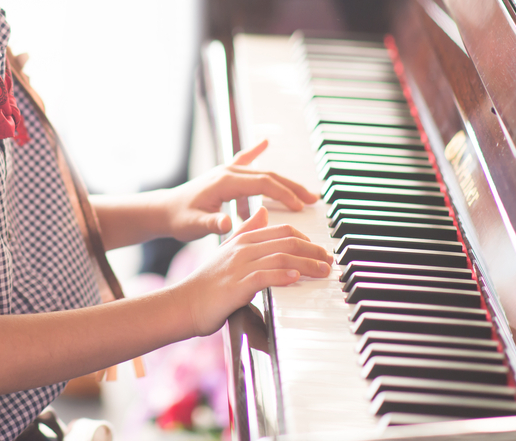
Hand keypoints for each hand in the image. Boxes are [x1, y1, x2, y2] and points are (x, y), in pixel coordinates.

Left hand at [161, 140, 318, 241]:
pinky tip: (265, 142)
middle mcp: (228, 172)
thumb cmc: (178, 218)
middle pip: (268, 176)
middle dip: (292, 187)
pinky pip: (243, 159)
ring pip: (262, 172)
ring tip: (304, 192)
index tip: (301, 206)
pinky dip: (256, 150)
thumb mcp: (194, 225)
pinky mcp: (223, 174)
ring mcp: (226, 171)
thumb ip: (212, 224)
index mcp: (225, 181)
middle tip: (314, 200)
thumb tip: (228, 224)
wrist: (162, 209)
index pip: (262, 184)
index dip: (283, 194)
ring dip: (284, 181)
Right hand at [178, 206, 332, 335]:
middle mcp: (243, 248)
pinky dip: (283, 275)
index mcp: (243, 238)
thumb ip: (246, 229)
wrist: (186, 302)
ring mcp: (240, 265)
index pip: (282, 231)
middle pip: (287, 242)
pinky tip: (296, 278)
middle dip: (314, 251)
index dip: (307, 240)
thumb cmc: (208, 281)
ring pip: (281, 258)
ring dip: (307, 264)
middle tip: (330, 261)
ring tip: (323, 271)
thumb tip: (263, 212)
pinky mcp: (237, 285)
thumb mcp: (227, 250)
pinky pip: (264, 276)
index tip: (321, 251)